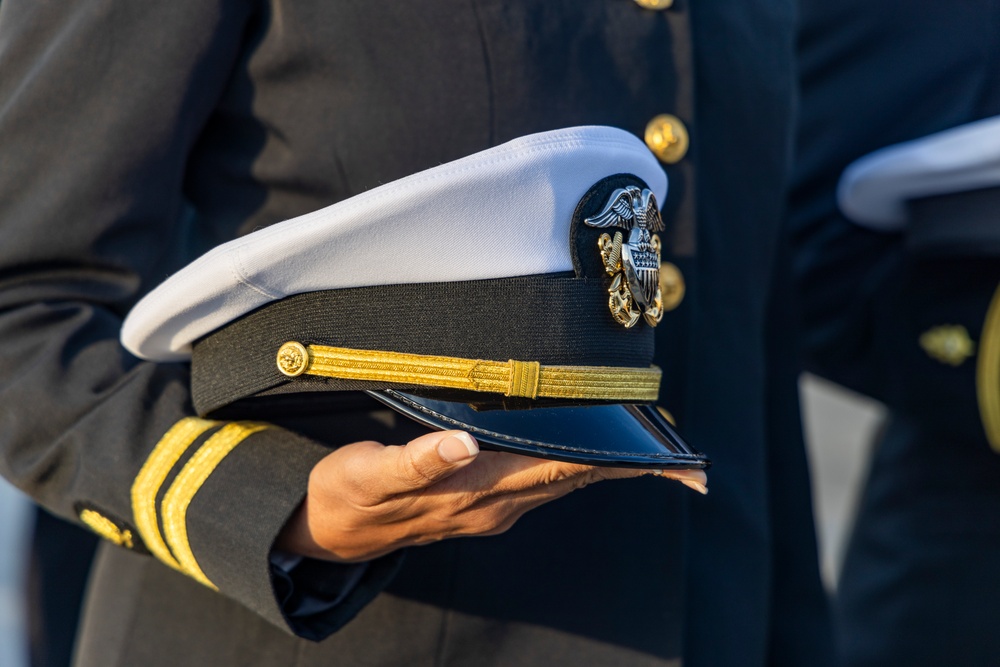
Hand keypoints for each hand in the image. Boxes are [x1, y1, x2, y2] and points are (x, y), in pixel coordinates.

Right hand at [277, 430, 706, 562]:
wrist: (329, 532)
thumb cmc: (347, 495)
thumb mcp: (370, 474)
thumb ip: (419, 460)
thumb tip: (463, 441)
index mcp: (476, 488)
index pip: (560, 468)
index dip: (614, 461)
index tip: (668, 462)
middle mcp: (495, 503)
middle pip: (576, 478)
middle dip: (630, 470)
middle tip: (686, 463)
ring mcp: (491, 507)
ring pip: (563, 483)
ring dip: (608, 470)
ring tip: (652, 457)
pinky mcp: (482, 503)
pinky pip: (543, 483)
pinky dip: (576, 469)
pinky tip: (587, 456)